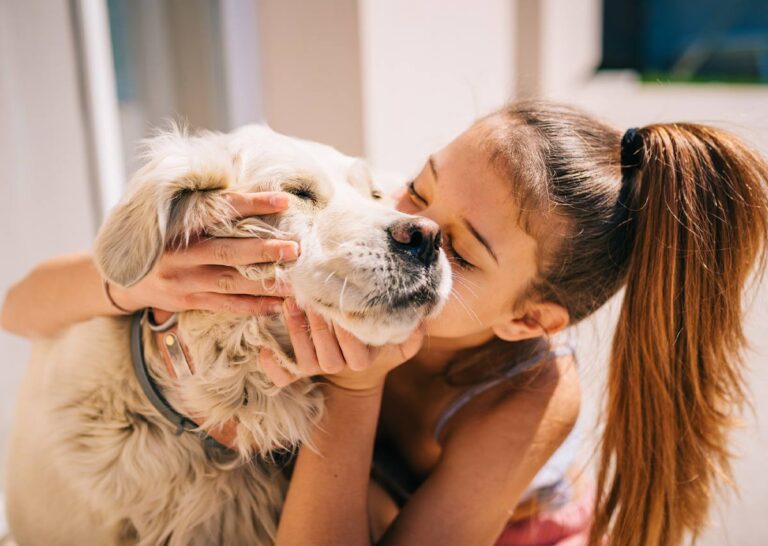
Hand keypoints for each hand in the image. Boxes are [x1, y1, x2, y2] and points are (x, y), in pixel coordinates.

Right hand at [109, 191, 297, 314]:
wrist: (121, 277)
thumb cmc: (160, 239)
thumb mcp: (173, 216)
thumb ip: (205, 207)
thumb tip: (252, 189)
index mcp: (179, 223)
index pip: (221, 210)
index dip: (252, 204)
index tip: (283, 200)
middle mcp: (181, 253)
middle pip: (228, 251)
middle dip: (265, 250)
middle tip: (296, 248)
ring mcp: (184, 280)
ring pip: (231, 282)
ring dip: (265, 283)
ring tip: (296, 283)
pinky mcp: (188, 301)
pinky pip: (225, 305)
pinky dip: (253, 306)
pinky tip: (277, 305)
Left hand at [260, 298, 424, 391]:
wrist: (356, 363)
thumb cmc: (377, 339)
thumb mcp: (401, 339)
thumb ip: (413, 331)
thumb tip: (420, 317)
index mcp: (363, 359)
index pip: (355, 350)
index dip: (345, 331)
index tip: (339, 306)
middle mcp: (340, 366)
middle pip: (327, 354)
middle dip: (317, 326)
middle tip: (309, 296)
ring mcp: (318, 369)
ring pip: (306, 360)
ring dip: (296, 332)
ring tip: (290, 303)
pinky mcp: (299, 370)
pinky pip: (284, 377)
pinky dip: (273, 367)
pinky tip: (264, 350)